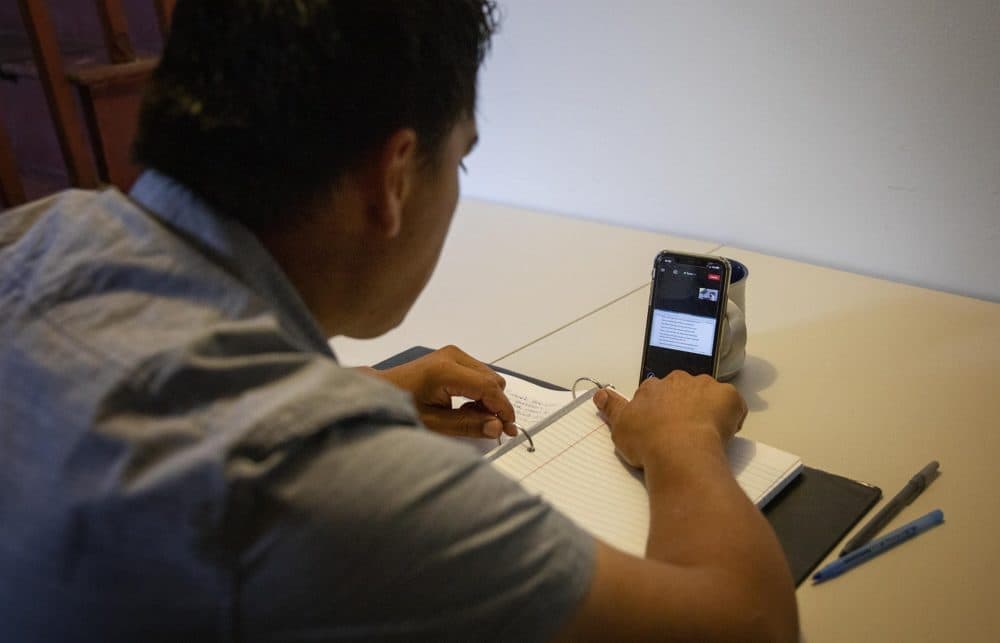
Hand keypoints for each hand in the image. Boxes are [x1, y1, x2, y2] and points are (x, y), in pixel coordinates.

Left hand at [361, 345, 516, 438]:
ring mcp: (453, 354)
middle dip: (495, 405)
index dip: (503, 409)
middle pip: (493, 381)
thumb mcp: (435, 424)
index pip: (488, 387)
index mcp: (445, 371)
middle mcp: (453, 356)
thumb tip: (497, 427)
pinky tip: (466, 406)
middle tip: (487, 427)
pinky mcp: (453, 356)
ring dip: (488, 399)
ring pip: (489, 377)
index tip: (509, 429)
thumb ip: (468, 426)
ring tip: (470, 417)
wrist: (382, 390)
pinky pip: (480, 374)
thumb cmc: (402, 408)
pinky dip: (480, 392)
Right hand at [592, 370, 747, 469]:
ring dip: (706, 409)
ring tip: (702, 435)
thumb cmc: (648, 441)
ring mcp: (705, 387)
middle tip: (681, 432)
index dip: (659, 410)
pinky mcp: (728, 397)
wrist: (680, 452)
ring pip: (707, 395)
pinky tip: (723, 433)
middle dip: (683, 406)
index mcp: (653, 387)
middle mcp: (678, 380)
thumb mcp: (620, 426)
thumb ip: (611, 407)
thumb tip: (599, 393)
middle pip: (682, 390)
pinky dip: (730, 415)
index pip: (656, 392)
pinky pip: (733, 404)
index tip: (660, 426)